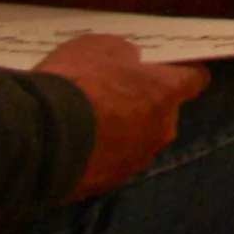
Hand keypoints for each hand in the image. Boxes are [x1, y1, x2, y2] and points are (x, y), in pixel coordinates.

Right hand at [41, 34, 202, 198]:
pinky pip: (110, 165)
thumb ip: (125, 57)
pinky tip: (75, 147)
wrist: (39, 138)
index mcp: (167, 93)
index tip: (167, 71)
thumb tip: (131, 64)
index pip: (194, 80)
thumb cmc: (77, 82)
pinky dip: (99, 157)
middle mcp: (161, 130)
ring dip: (121, 135)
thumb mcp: (101, 48)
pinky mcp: (108, 185)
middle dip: (144, 106)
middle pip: (163, 115)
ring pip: (137, 143)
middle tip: (113, 98)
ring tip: (88, 126)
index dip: (181, 74)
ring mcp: (136, 161)